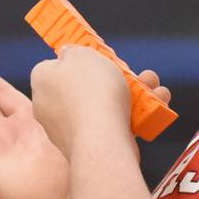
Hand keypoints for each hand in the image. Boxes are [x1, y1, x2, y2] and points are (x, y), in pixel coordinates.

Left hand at [30, 48, 171, 156]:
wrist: (101, 139)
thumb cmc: (90, 90)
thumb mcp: (82, 54)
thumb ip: (73, 51)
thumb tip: (68, 56)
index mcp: (42, 82)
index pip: (55, 66)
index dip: (77, 61)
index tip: (96, 59)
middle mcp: (48, 107)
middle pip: (84, 86)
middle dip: (115, 78)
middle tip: (135, 74)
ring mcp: (67, 130)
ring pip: (104, 106)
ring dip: (133, 96)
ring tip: (155, 89)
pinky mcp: (88, 147)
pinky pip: (112, 127)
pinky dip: (135, 117)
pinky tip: (157, 108)